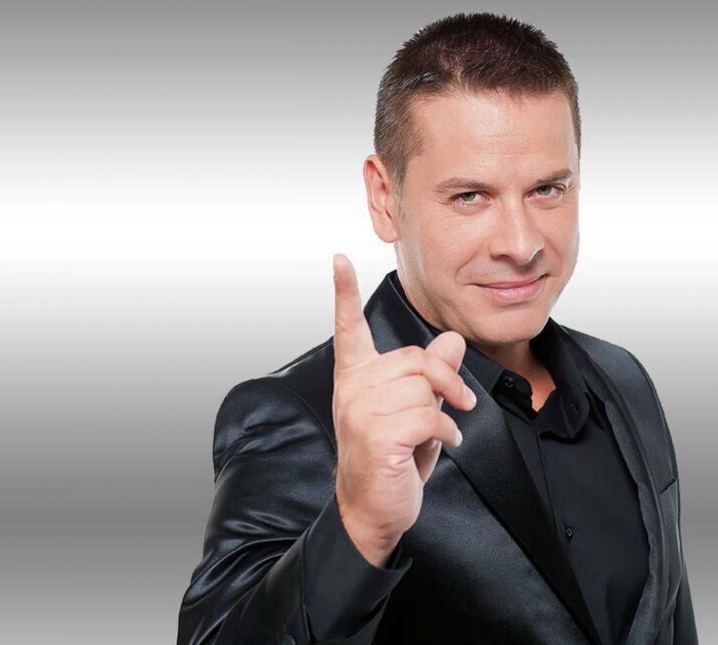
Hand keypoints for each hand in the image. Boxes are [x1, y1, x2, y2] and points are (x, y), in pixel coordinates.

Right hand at [331, 253, 475, 566]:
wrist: (372, 508)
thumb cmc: (390, 458)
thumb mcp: (412, 409)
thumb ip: (429, 374)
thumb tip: (453, 341)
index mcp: (355, 377)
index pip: (348, 327)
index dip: (343, 292)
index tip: (338, 260)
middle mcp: (353, 388)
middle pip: (414, 359)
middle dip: (446, 381)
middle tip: (460, 403)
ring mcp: (361, 411)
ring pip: (424, 387)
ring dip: (446, 411)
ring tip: (440, 432)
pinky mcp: (378, 434)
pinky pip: (429, 414)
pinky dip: (447, 430)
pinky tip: (445, 443)